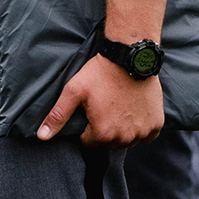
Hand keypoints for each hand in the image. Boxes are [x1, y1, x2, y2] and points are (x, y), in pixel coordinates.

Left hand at [38, 54, 164, 145]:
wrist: (131, 56)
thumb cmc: (100, 73)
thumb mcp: (74, 91)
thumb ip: (58, 116)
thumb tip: (41, 137)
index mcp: (103, 134)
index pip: (88, 141)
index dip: (88, 125)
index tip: (92, 108)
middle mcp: (124, 138)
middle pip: (108, 142)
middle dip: (105, 128)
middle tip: (106, 105)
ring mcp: (143, 132)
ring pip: (127, 140)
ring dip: (123, 129)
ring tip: (120, 105)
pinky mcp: (156, 124)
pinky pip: (147, 136)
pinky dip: (141, 127)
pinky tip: (135, 110)